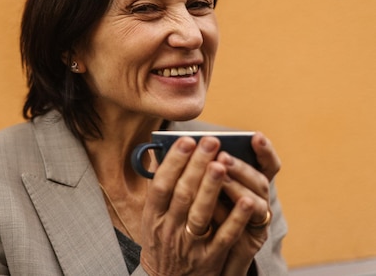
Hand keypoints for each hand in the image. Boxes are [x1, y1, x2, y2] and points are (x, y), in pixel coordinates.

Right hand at [139, 136, 257, 275]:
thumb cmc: (162, 243)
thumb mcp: (151, 220)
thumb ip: (161, 192)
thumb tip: (166, 155)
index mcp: (152, 217)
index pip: (160, 186)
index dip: (173, 162)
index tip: (186, 141)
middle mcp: (168, 230)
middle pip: (182, 194)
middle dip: (196, 165)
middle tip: (210, 141)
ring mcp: (189, 245)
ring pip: (201, 213)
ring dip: (211, 187)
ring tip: (222, 163)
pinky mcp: (210, 259)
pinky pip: (225, 237)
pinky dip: (236, 218)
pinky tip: (247, 200)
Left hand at [214, 132, 280, 274]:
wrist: (204, 254)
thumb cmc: (202, 213)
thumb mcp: (204, 188)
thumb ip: (201, 169)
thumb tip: (186, 147)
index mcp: (249, 182)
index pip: (267, 163)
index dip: (264, 150)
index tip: (256, 136)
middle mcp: (259, 198)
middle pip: (259, 180)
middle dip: (241, 167)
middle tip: (223, 156)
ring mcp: (258, 219)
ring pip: (258, 202)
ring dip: (238, 186)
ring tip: (221, 174)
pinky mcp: (254, 239)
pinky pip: (249, 226)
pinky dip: (238, 214)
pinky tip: (225, 203)